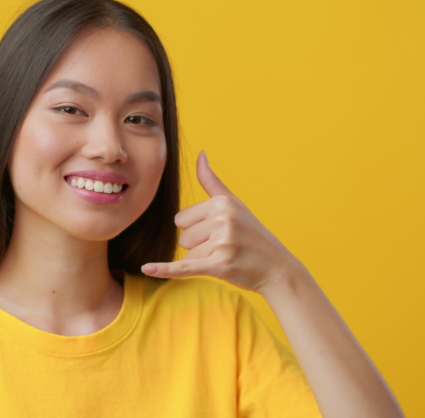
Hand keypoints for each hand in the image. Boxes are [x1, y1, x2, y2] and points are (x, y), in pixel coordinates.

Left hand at [141, 151, 301, 292]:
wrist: (277, 269)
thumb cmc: (252, 235)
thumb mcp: (234, 204)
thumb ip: (211, 181)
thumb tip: (200, 154)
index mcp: (222, 203)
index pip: (181, 219)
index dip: (196, 230)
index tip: (220, 232)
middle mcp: (222, 219)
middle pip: (183, 236)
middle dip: (199, 246)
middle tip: (225, 247)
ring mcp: (222, 242)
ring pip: (188, 253)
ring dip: (203, 260)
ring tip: (228, 257)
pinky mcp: (220, 265)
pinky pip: (184, 266)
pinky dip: (166, 270)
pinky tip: (147, 269)